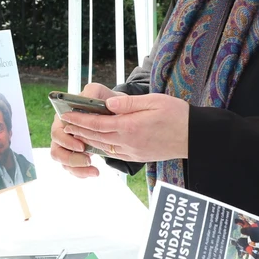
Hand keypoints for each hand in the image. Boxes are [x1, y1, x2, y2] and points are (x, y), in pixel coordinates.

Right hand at [49, 83, 120, 176]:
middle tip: (88, 159)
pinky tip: (94, 172)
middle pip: (56, 151)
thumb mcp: (99, 93)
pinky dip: (82, 173)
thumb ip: (92, 92)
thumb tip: (87, 97)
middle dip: (71, 158)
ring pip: (64, 163)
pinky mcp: (75, 154)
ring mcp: (67, 146)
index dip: (67, 141)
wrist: (113, 112)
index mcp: (63, 119)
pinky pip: (73, 168)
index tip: (81, 146)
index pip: (57, 133)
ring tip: (94, 170)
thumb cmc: (102, 102)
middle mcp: (62, 133)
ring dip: (77, 168)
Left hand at [59, 92, 187, 162]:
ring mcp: (132, 152)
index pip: (98, 123)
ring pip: (103, 146)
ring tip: (75, 132)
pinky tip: (96, 143)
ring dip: (87, 140)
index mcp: (130, 127)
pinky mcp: (137, 157)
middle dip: (78, 130)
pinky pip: (113, 153)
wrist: (195, 138)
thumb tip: (108, 103)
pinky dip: (101, 147)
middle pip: (96, 136)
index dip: (80, 120)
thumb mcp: (154, 101)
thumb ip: (129, 103)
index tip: (66, 115)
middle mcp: (128, 142)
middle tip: (63, 124)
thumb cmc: (177, 115)